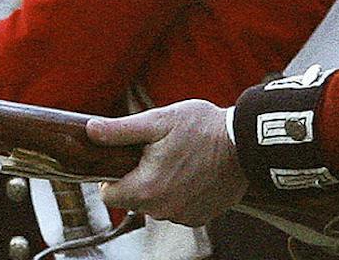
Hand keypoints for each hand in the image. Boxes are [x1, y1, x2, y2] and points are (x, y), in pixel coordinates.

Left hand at [90, 100, 245, 226]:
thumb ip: (121, 130)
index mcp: (146, 189)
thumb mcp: (159, 121)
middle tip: (161, 154)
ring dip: (163, 188)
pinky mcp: (201, 217)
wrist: (248, 142)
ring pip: (157, 205)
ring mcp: (183, 216)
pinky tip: (196, 175)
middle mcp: (162, 210)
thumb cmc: (204, 128)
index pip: (109, 194)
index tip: (132, 158)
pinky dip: (183, 196)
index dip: (115, 175)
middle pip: (134, 200)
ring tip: (182, 162)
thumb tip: (90, 130)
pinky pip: (179, 210)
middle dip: (141, 179)